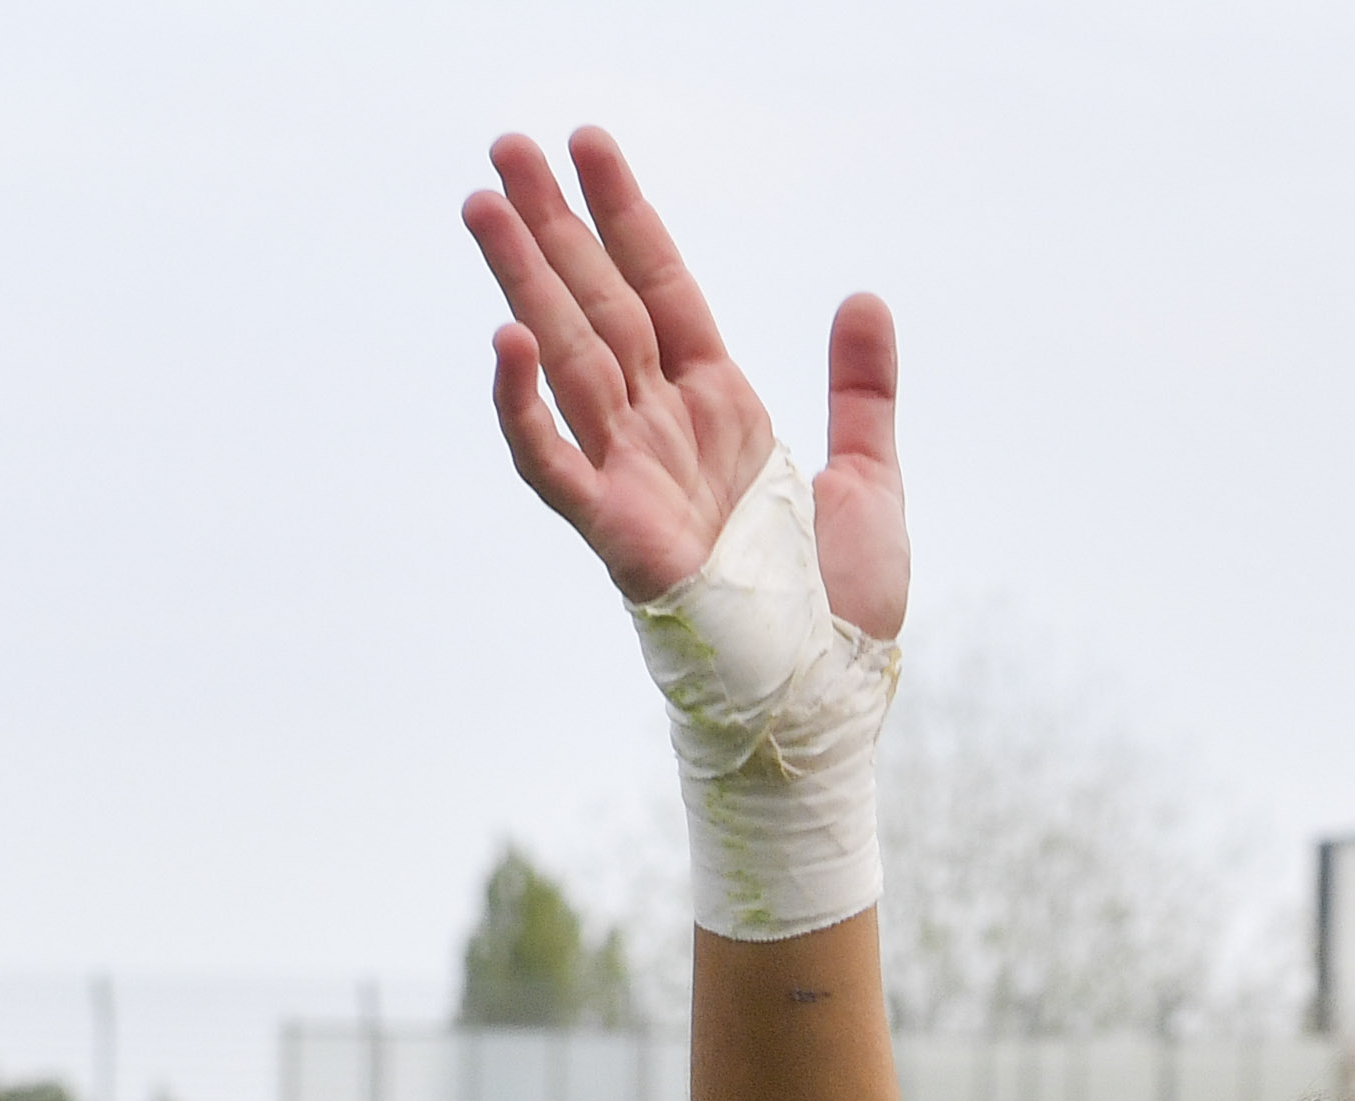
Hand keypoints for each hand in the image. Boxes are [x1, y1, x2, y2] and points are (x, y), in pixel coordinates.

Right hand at [465, 129, 908, 632]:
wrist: (830, 702)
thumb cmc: (842, 612)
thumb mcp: (871, 479)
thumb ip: (861, 390)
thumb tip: (865, 299)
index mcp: (722, 410)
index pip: (662, 288)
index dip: (627, 216)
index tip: (589, 144)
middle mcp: (667, 432)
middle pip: (600, 305)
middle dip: (554, 227)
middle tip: (505, 146)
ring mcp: (637, 478)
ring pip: (568, 359)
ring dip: (524, 281)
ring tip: (483, 204)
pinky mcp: (620, 535)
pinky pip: (555, 464)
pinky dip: (526, 408)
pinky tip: (505, 341)